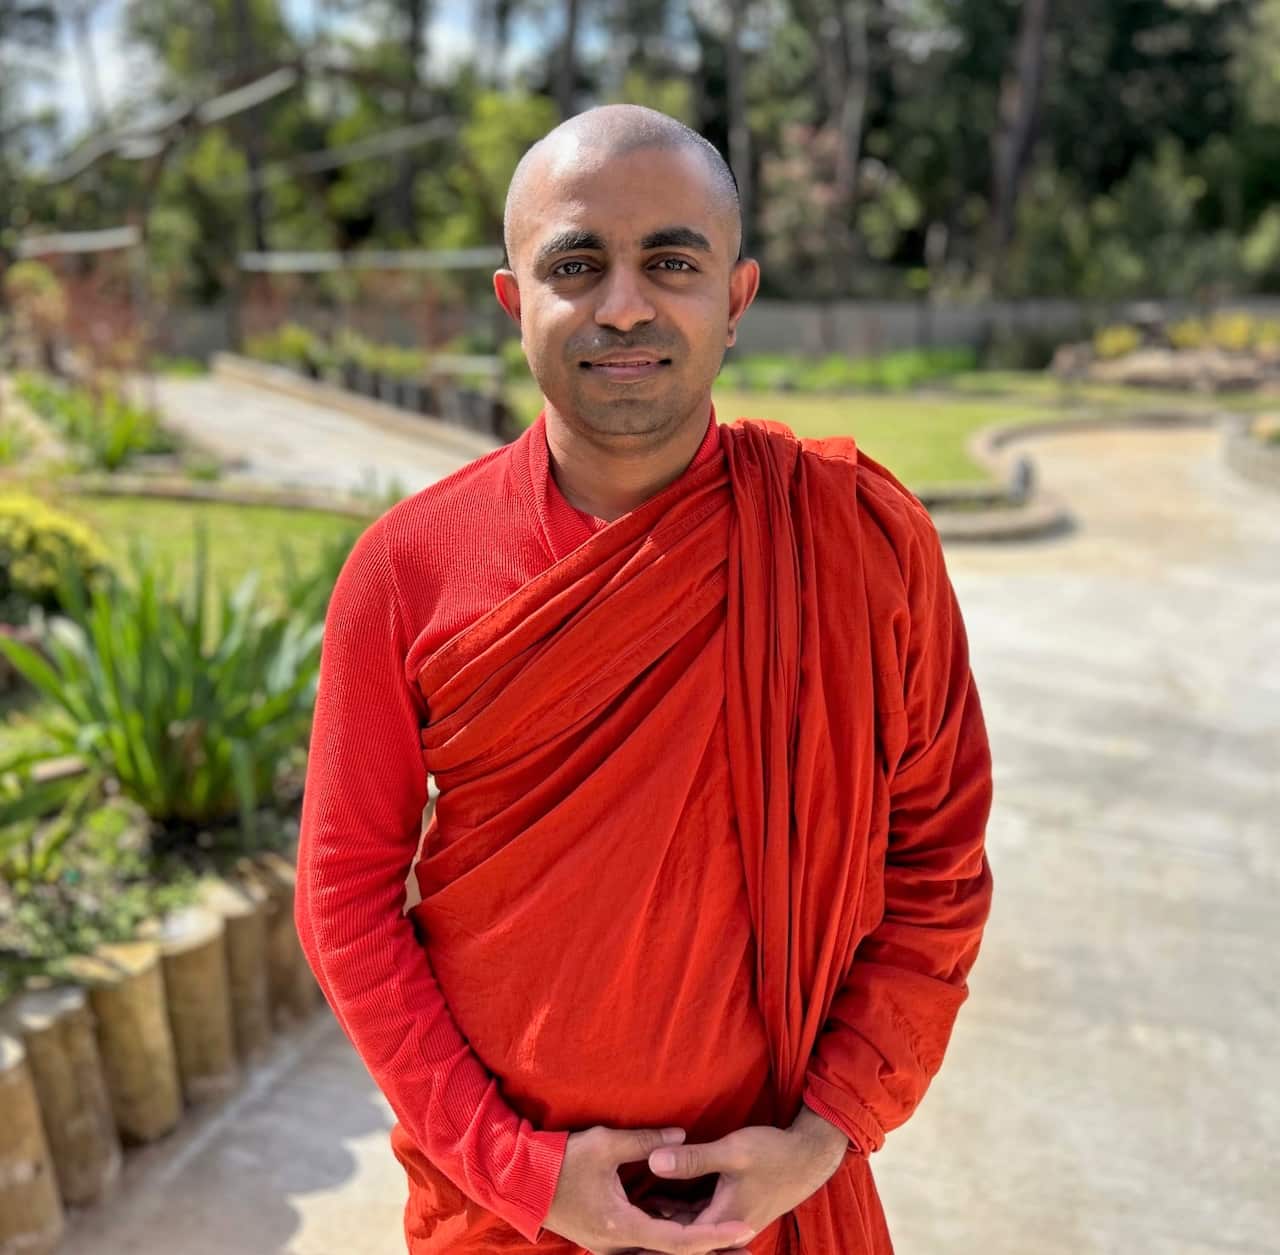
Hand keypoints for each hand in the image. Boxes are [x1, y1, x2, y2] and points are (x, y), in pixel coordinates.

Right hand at [543, 1124, 755, 1254]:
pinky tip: (689, 1228)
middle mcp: (619, 1246)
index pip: (680, 1240)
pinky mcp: (607, 1239)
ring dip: (694, 1246)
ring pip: (661, 1253)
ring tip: (727, 1240)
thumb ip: (646, 1141)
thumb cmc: (561, 1161)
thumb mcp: (606, 1143)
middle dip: (713, 1249)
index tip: (745, 1228)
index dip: (715, 1235)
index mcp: (622, 1227)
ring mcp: (612, 1247)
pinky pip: (647, 1246)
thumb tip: (682, 1135)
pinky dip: (672, 1240)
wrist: (521, 1181)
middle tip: (747, 1243)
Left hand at [638, 1109, 850, 1250]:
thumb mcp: (731, 1152)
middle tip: (620, 1230)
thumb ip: (692, 1159)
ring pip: (690, 1226)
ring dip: (665, 1221)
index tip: (623, 1243)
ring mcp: (729, 1218)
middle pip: (683, 1237)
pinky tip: (658, 1199)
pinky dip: (679, 1211)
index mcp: (723, 1220)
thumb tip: (653, 1161)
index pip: (679, 1241)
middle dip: (654, 1234)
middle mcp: (725, 1225)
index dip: (650, 1242)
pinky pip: (699, 1215)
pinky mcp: (731, 1207)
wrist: (807, 1156)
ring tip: (632, 1211)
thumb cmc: (773, 1153)